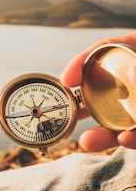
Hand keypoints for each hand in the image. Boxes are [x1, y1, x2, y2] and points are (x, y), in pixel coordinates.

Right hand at [60, 32, 135, 151]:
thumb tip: (132, 72)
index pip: (106, 48)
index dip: (83, 61)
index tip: (65, 79)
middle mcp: (135, 78)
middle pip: (107, 87)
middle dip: (85, 104)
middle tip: (63, 114)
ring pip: (121, 116)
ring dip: (104, 132)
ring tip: (87, 142)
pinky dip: (132, 140)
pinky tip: (125, 141)